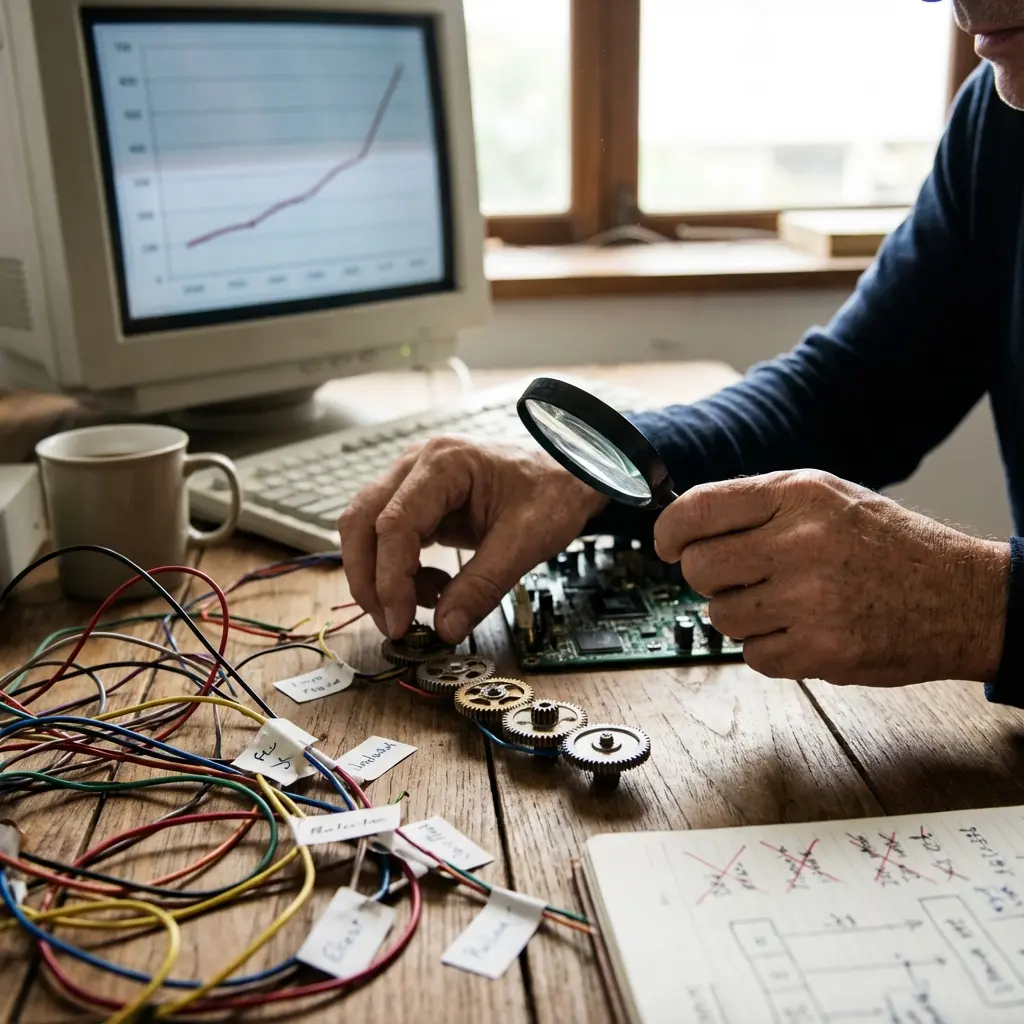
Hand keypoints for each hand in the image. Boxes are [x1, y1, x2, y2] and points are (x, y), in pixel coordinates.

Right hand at [338, 437, 608, 643]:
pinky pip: (389, 538)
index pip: (394, 524)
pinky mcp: (418, 501)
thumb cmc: (552, 492)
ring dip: (380, 576)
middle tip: (393, 624)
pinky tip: (435, 587)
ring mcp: (412, 480)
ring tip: (424, 604)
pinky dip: (400, 571)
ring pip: (365, 530)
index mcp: (445, 462)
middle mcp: (417, 464)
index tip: (400, 622)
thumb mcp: (526, 542)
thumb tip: (445, 629)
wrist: (571, 473)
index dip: (391, 579)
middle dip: (369, 580)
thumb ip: (483, 585)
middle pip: (360, 521)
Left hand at [653, 470, 1009, 685]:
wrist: (961, 597)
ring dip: (741, 615)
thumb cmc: (889, 545)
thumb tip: (686, 524)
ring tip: (783, 604)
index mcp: (798, 497)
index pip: (697, 509)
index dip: (668, 531)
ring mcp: (810, 600)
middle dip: (708, 577)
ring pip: (721, 617)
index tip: (666, 544)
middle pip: (699, 568)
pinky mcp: (820, 650)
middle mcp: (800, 543)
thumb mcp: (828, 498)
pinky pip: (753, 656)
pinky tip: (803, 630)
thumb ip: (759, 506)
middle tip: (736, 578)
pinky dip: (769, 648)